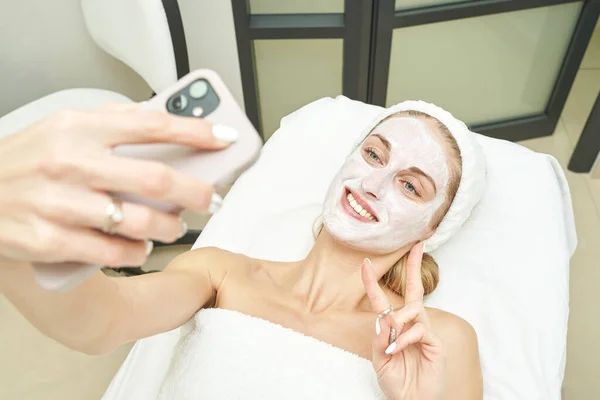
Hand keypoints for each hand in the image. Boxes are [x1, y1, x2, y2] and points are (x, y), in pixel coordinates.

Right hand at [0, 103, 232, 268]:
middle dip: (196, 191)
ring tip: (174, 225)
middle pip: (156, 177)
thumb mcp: (63, 127)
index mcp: (78, 128)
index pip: (152, 125)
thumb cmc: (27, 161)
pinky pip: (112, 251)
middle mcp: (70, 163)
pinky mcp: (49, 240)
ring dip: (168, 226)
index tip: (223, 139)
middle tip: (210, 198)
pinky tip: (140, 246)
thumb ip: (113, 122)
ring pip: (139, 220)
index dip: (195, 132)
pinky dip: (136, 251)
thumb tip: (165, 121)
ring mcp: (59, 204)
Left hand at [362, 243, 445, 399]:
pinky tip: (398, 351)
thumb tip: (383, 318)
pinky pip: (420, 330)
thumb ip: (380, 339)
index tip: (365, 263)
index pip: (383, 299)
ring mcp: (424, 332)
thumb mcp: (380, 359)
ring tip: (393, 347)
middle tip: (417, 245)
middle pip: (413, 290)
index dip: (372, 282)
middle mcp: (409, 324)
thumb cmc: (396, 381)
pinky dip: (406, 339)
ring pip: (413, 310)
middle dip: (415, 266)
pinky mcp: (435, 343)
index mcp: (393, 327)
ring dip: (399, 324)